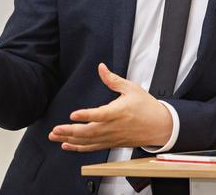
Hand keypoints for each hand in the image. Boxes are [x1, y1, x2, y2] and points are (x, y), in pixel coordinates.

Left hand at [48, 63, 172, 151]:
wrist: (160, 126)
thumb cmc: (146, 106)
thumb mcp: (131, 88)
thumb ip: (113, 80)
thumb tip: (101, 67)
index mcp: (119, 112)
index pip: (100, 115)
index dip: (86, 115)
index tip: (73, 114)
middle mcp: (114, 127)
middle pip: (89, 132)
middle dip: (70, 131)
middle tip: (54, 130)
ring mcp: (112, 137)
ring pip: (88, 142)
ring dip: (70, 140)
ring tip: (54, 136)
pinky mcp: (112, 143)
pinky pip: (92, 147)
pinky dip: (79, 148)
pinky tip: (67, 145)